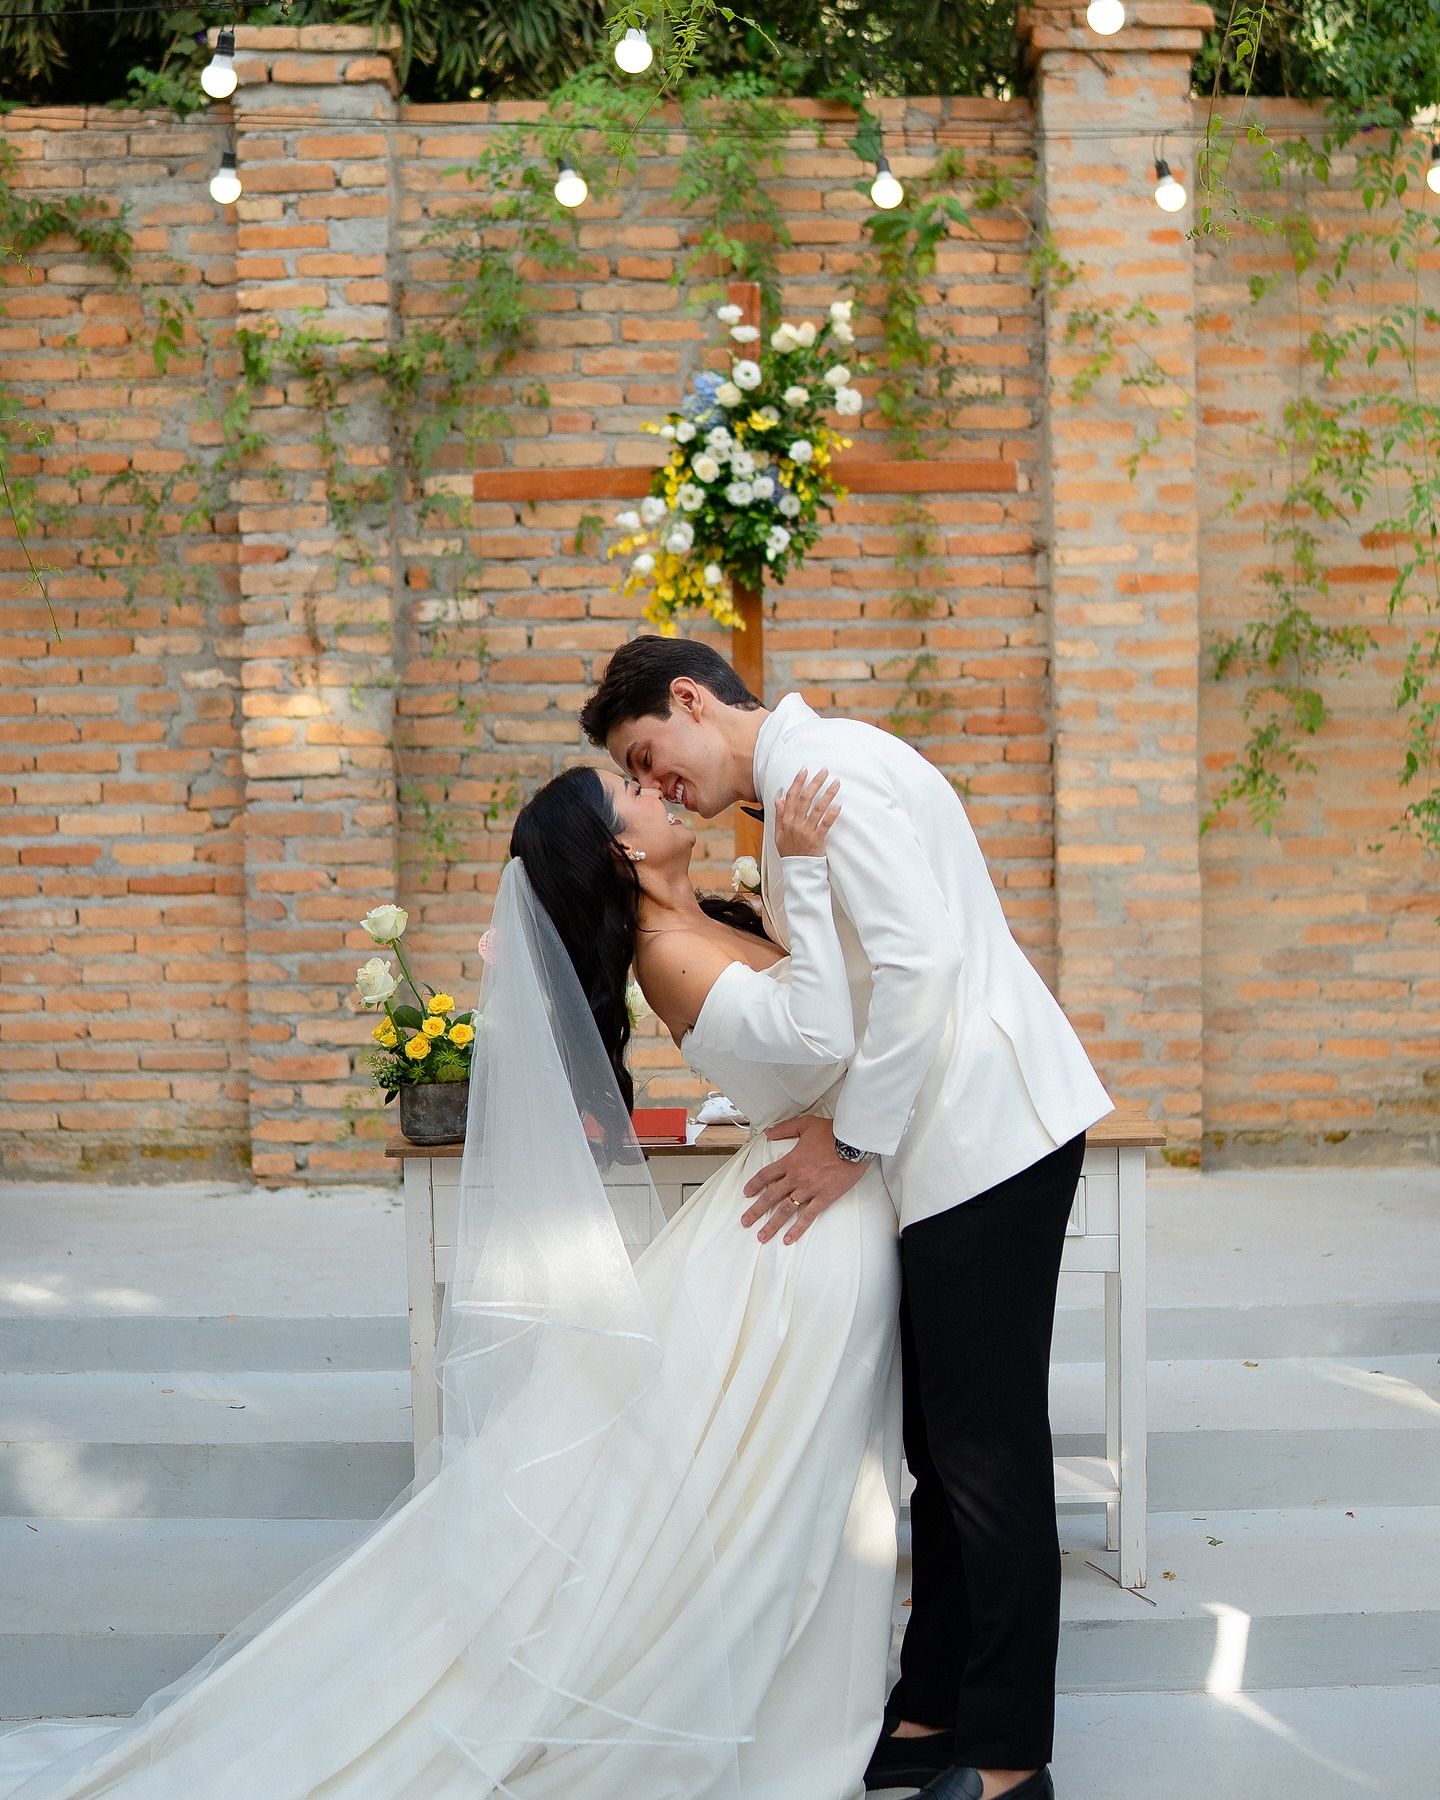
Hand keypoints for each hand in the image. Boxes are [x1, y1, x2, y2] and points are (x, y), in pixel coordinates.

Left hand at [740, 1114, 868, 1244]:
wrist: (854, 1143)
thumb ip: (785, 1129)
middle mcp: (796, 1178)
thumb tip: (768, 1133)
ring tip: (762, 1236)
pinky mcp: (824, 1198)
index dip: (754, 1185)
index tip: (746, 1193)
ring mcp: (809, 1189)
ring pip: (786, 1210)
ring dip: (772, 1224)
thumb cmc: (832, 1133)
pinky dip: (798, 1228)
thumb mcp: (806, 1124)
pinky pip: (808, 1216)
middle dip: (756, 1210)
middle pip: (771, 1196)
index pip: (766, 1175)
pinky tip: (788, 1239)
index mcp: (790, 1161)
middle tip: (745, 1222)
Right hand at [772, 767, 840, 858]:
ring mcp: (807, 831)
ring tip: (835, 783)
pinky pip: (826, 824)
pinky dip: (832, 814)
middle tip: (824, 771)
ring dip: (827, 794)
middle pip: (805, 799)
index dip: (797, 782)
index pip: (791, 797)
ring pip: (818, 808)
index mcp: (786, 821)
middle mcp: (796, 824)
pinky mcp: (818, 838)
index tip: (804, 770)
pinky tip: (838, 804)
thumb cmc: (789, 852)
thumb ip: (779, 816)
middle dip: (815, 782)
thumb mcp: (778, 834)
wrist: (797, 870)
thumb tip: (778, 799)